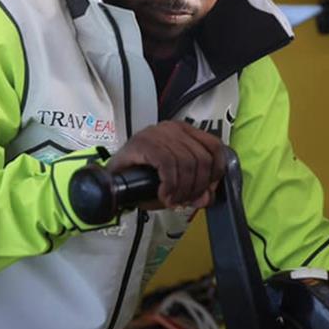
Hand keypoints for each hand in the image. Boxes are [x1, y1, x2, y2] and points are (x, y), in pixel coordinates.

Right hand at [107, 121, 224, 209]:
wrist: (112, 179)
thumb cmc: (143, 178)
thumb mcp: (176, 184)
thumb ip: (194, 190)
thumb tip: (208, 197)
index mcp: (185, 132)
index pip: (215, 147)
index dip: (216, 172)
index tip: (207, 190)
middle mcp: (173, 128)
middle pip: (202, 158)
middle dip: (196, 186)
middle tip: (184, 200)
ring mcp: (158, 133)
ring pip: (187, 163)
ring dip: (182, 189)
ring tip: (173, 200)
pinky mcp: (145, 142)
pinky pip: (168, 164)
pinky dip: (170, 185)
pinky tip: (164, 195)